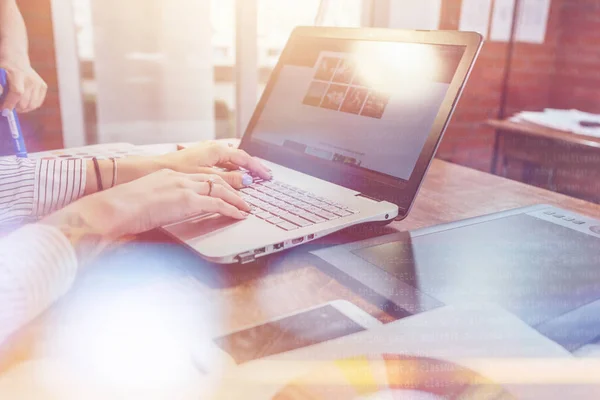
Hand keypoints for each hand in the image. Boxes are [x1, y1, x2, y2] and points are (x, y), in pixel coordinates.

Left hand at [0, 54, 47, 112]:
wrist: (15, 60)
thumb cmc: (3, 70)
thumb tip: (1, 98)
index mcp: (18, 74)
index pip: (17, 92)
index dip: (10, 104)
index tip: (4, 111)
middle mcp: (31, 79)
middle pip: (25, 102)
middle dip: (14, 108)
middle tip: (7, 106)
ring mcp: (38, 83)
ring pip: (31, 106)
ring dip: (22, 108)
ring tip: (15, 104)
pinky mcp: (43, 87)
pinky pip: (37, 104)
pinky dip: (29, 106)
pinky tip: (22, 101)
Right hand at [44, 169, 250, 254]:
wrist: (111, 208)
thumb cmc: (120, 209)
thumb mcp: (144, 200)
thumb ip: (159, 202)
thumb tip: (162, 213)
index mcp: (167, 174)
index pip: (199, 176)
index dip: (216, 182)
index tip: (226, 187)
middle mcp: (178, 176)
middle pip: (214, 179)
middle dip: (233, 187)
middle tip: (245, 195)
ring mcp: (183, 187)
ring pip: (220, 189)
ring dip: (237, 199)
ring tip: (246, 208)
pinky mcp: (186, 201)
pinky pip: (217, 204)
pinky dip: (232, 209)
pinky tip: (240, 215)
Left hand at [154, 142, 271, 188]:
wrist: (152, 169)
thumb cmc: (176, 171)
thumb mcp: (206, 177)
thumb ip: (228, 178)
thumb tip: (246, 180)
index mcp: (216, 149)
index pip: (244, 158)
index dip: (257, 168)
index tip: (267, 176)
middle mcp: (212, 147)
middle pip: (239, 156)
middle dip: (253, 166)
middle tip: (265, 175)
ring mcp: (206, 151)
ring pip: (230, 158)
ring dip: (242, 167)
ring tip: (253, 175)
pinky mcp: (199, 158)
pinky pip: (221, 162)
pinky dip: (231, 168)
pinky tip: (232, 174)